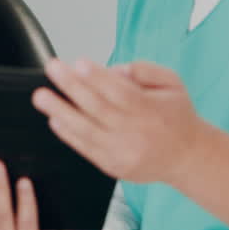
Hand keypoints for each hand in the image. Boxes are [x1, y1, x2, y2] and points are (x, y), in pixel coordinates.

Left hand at [34, 58, 207, 184]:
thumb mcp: (173, 83)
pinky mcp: (113, 166)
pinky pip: (86, 149)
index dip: (97, 78)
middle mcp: (136, 133)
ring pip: (87, 130)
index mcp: (151, 110)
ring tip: (41, 97)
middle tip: (52, 69)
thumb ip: (145, 71)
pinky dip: (68, 134)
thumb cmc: (176, 115)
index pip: (120, 92)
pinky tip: (54, 119)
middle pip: (98, 108)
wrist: (187, 157)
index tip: (77, 63)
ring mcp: (123, 152)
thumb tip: (113, 71)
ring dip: (61, 111)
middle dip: (71, 87)